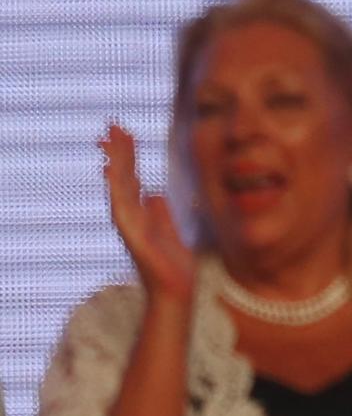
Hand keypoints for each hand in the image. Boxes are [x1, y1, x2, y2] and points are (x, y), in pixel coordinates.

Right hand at [101, 124, 195, 303]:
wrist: (176, 291)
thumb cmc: (173, 265)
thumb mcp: (171, 230)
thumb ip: (161, 212)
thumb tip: (153, 192)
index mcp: (140, 212)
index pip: (130, 177)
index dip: (126, 154)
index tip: (123, 131)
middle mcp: (131, 216)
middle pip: (121, 177)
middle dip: (117, 151)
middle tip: (111, 125)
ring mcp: (130, 227)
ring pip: (118, 188)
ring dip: (115, 164)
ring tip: (110, 141)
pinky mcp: (133, 239)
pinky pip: (122, 210)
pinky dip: (116, 191)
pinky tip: (111, 173)